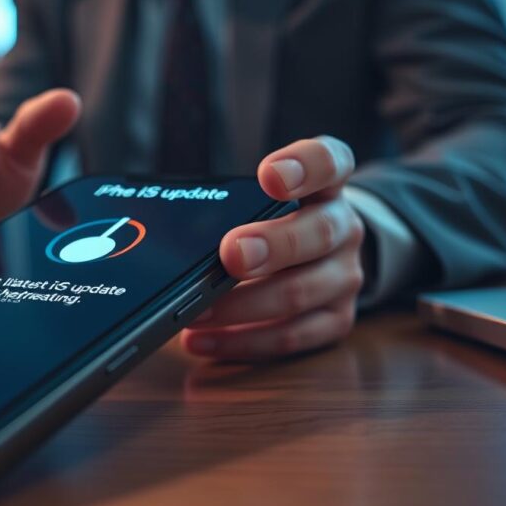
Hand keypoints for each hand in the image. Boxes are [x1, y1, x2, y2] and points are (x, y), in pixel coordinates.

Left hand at [182, 136, 365, 359]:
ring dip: (243, 305)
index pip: (330, 162)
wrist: (322, 257)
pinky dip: (242, 342)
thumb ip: (229, 204)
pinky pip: (290, 336)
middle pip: (319, 232)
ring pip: (301, 291)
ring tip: (196, 312)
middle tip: (230, 253)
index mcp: (325, 185)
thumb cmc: (275, 222)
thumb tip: (162, 226)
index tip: (269, 175)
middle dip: (272, 245)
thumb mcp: (261, 200)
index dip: (304, 167)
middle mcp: (343, 227)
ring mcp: (343, 276)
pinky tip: (203, 340)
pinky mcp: (335, 320)